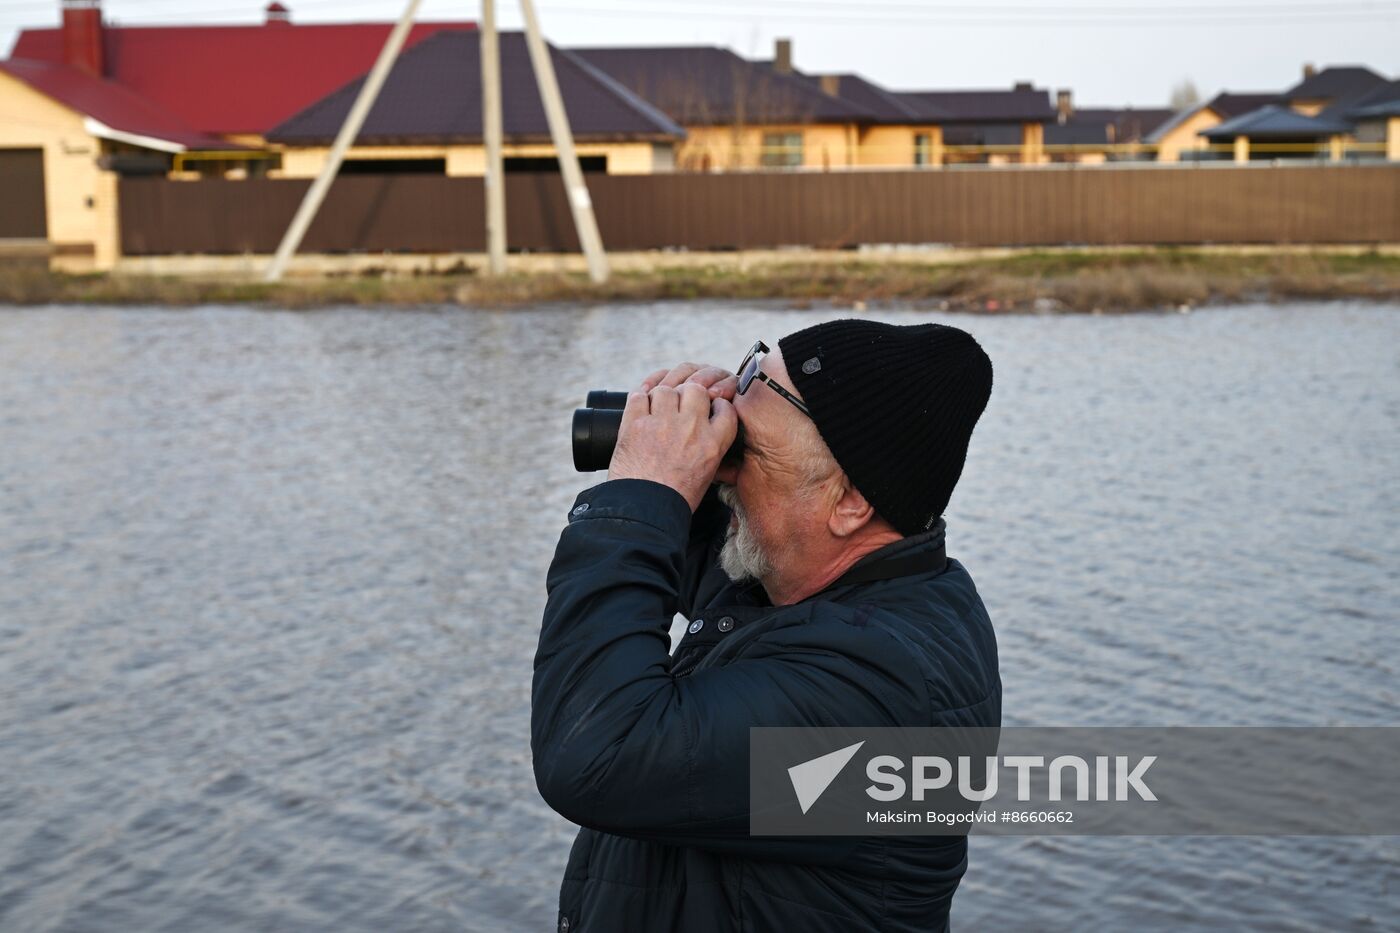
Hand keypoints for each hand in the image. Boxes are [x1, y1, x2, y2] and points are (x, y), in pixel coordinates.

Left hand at [608, 369, 738, 511]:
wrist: (644, 512)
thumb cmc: (675, 498)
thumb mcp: (707, 473)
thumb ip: (710, 448)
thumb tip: (707, 431)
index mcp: (713, 442)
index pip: (725, 407)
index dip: (716, 404)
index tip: (709, 408)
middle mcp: (691, 428)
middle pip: (695, 389)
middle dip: (688, 395)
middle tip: (679, 408)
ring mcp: (662, 423)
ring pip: (666, 389)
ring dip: (661, 396)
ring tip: (657, 411)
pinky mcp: (636, 424)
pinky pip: (639, 396)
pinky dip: (639, 399)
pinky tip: (640, 409)